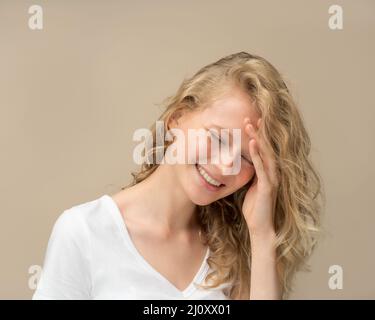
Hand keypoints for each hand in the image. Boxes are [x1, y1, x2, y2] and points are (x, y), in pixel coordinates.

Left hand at [241, 117, 279, 235]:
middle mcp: (273, 173)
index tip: (251, 124)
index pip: (264, 151)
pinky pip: (261, 167)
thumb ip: (252, 176)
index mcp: (268, 173)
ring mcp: (271, 179)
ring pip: (265, 154)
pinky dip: (257, 154)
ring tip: (249, 125)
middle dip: (258, 133)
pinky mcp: (267, 186)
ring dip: (257, 138)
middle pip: (266, 148)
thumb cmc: (255, 209)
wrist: (260, 227)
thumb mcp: (252, 188)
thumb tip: (246, 166)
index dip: (259, 137)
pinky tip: (253, 143)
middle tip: (249, 118)